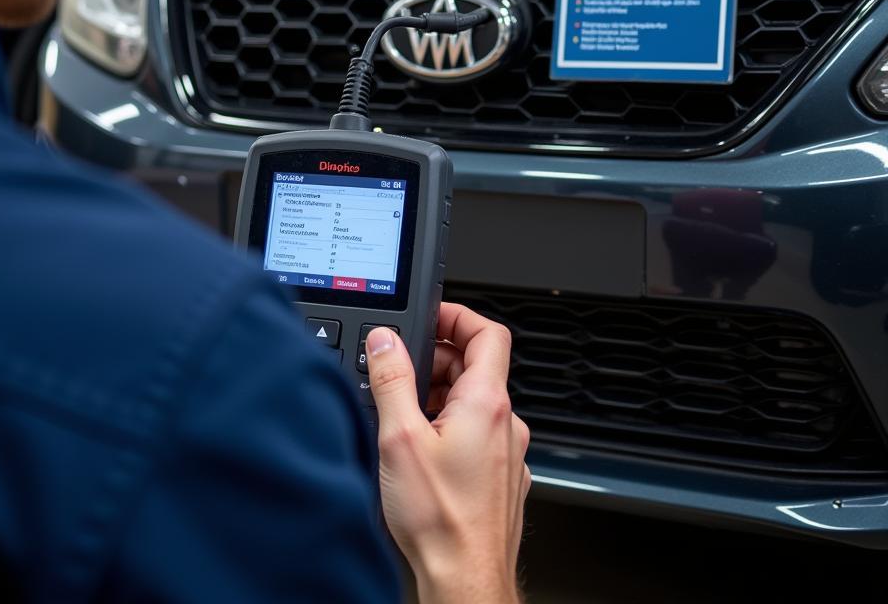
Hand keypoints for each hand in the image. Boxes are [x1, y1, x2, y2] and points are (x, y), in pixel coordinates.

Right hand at [366, 304, 529, 603]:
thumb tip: (385, 340)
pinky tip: (422, 451)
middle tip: (400, 371)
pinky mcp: (502, 479)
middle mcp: (507, 424)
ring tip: (403, 416)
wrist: (465, 583)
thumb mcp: (399, 438)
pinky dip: (451, 428)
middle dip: (436, 360)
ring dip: (440, 396)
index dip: (458, 315)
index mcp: (487, 403)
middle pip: (476, 366)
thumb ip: (391, 380)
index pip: (488, 332)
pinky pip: (479, 435)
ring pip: (476, 403)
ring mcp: (508, 453)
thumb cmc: (441, 522)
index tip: (431, 316)